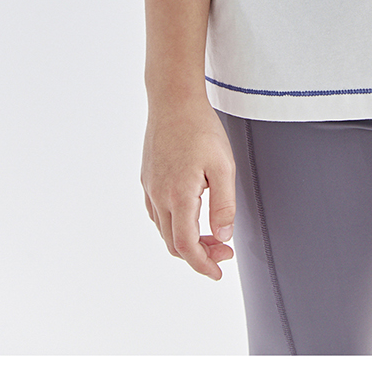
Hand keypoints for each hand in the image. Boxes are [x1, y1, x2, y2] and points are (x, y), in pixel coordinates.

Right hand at [141, 96, 236, 278]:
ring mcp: (150, 187)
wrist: (173, 100)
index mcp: (178, 195)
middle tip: (224, 250)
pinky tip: (191, 214)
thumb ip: (224, 205)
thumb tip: (223, 237)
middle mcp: (159, 195)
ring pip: (164, 230)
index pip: (186, 245)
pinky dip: (173, 224)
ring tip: (212, 233)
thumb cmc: (201, 129)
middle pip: (173, 243)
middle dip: (200, 253)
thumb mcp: (223, 166)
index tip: (218, 271)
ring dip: (186, 239)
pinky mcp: (147, 178)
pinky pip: (157, 213)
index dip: (202, 264)